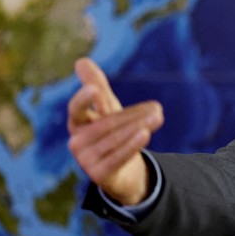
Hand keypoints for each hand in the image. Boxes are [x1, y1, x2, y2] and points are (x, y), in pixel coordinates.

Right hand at [67, 58, 163, 204]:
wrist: (122, 171)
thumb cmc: (112, 133)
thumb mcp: (107, 109)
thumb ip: (97, 86)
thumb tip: (81, 60)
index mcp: (76, 123)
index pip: (76, 109)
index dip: (84, 99)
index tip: (94, 88)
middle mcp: (77, 142)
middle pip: (107, 124)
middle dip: (133, 116)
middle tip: (157, 108)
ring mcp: (85, 160)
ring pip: (115, 139)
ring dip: (139, 127)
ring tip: (158, 117)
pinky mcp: (98, 175)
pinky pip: (118, 157)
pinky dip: (132, 144)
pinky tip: (145, 133)